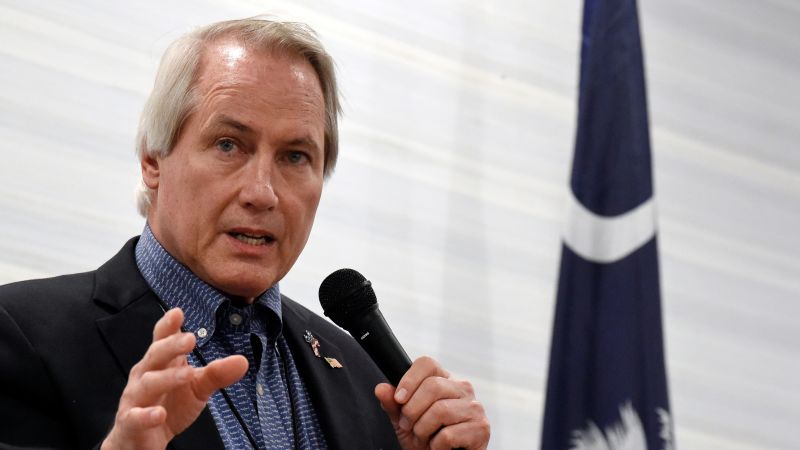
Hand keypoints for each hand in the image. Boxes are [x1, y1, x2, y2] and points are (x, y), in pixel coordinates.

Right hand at [101, 308, 247, 449]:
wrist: (143, 440)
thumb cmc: (169, 405)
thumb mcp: (197, 387)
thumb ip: (217, 373)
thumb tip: (243, 361)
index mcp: (160, 363)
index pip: (162, 339)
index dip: (168, 326)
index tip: (178, 312)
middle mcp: (145, 376)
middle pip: (155, 356)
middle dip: (171, 346)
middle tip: (190, 339)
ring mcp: (135, 398)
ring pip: (148, 384)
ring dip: (167, 378)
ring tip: (187, 374)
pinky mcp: (130, 422)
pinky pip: (135, 417)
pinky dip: (146, 415)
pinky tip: (159, 414)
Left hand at [374, 356, 489, 449]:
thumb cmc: (425, 439)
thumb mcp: (403, 421)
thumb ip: (392, 404)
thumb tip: (381, 388)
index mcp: (444, 380)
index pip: (427, 363)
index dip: (409, 379)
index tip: (399, 399)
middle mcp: (462, 388)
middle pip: (432, 385)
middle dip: (412, 410)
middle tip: (408, 426)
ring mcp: (475, 407)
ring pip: (440, 410)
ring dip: (423, 430)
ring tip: (424, 438)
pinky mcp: (481, 428)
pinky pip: (449, 434)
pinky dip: (437, 446)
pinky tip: (439, 447)